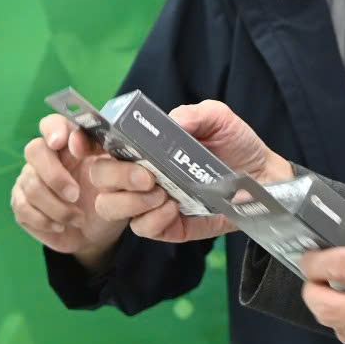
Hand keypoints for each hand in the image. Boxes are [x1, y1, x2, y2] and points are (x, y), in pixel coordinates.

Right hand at [12, 115, 128, 268]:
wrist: (97, 234)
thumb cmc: (108, 199)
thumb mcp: (121, 185)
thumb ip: (123, 171)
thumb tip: (134, 166)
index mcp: (70, 144)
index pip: (54, 123)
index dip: (56, 130)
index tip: (67, 144)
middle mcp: (46, 157)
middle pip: (34, 150)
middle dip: (55, 175)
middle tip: (75, 194)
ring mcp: (30, 179)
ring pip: (31, 185)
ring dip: (57, 206)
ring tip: (79, 218)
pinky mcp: (21, 203)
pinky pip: (23, 208)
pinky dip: (46, 220)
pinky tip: (61, 226)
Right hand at [98, 100, 301, 245]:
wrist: (265, 178)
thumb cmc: (236, 143)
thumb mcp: (220, 119)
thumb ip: (196, 114)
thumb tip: (173, 121)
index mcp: (142, 143)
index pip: (98, 142)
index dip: (80, 141)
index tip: (80, 145)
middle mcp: (138, 172)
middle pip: (98, 178)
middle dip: (115, 177)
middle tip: (147, 177)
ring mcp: (149, 201)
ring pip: (111, 207)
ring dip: (131, 201)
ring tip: (162, 193)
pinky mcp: (167, 226)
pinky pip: (143, 229)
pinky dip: (153, 220)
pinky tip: (173, 208)